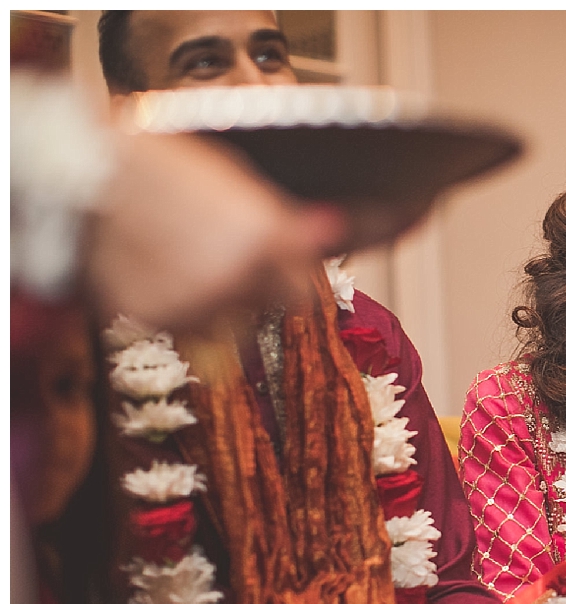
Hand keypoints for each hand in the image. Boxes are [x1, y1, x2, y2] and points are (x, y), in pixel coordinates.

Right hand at [85, 131, 345, 332]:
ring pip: (232, 325)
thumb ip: (286, 215)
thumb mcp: (236, 179)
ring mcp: (197, 302)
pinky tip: (158, 272)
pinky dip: (177, 310)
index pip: (301, 285)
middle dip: (260, 289)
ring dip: (221, 306)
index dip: (290, 276)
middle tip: (223, 258)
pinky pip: (185, 329)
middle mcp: (238, 275)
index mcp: (265, 237)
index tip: (279, 267)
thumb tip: (335, 228)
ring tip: (184, 261)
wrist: (85, 175)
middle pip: (273, 306)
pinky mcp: (158, 319)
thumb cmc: (164, 166)